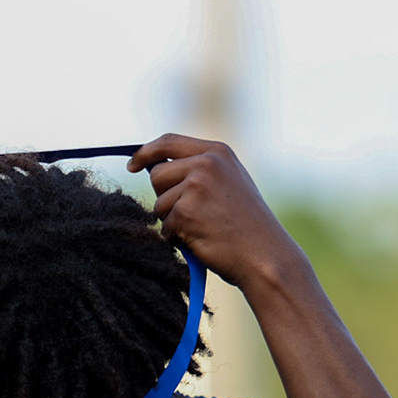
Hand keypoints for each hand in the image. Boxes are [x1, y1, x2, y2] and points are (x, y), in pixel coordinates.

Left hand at [127, 134, 302, 290]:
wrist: (265, 255)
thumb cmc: (247, 226)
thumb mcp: (230, 183)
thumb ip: (201, 169)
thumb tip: (155, 168)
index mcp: (217, 152)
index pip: (168, 142)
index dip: (146, 152)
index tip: (133, 165)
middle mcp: (206, 164)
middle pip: (157, 174)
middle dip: (164, 197)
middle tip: (190, 214)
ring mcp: (196, 186)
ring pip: (159, 203)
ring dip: (172, 221)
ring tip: (203, 228)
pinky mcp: (186, 211)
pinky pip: (164, 225)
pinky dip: (176, 237)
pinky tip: (201, 239)